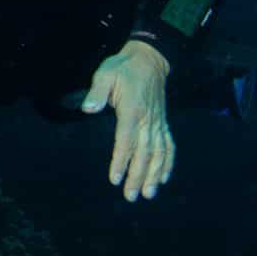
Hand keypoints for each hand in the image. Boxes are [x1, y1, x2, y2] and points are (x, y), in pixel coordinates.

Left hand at [81, 40, 173, 201]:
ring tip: (148, 194)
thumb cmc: (122, 68)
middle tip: (131, 196)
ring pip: (158, 153)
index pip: (126, 140)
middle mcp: (148, 120)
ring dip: (154, 174)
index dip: (121, 161)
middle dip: (138, 176)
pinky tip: (163, 178)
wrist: (149, 58)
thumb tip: (87, 109)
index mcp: (132, 110)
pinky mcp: (163, 123)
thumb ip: (96, 92)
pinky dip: (168, 163)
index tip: (115, 179)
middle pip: (144, 152)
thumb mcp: (105, 74)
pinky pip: (169, 145)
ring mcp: (158, 122)